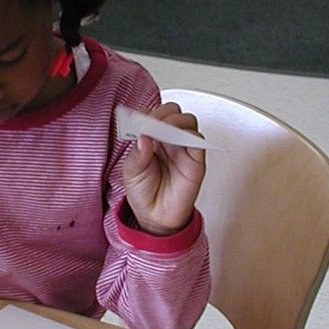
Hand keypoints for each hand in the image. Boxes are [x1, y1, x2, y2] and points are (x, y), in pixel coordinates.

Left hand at [122, 102, 205, 235]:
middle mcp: (166, 139)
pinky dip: (189, 136)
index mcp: (149, 138)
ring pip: (187, 120)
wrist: (156, 216)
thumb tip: (144, 136)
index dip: (146, 113)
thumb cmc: (143, 193)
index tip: (137, 119)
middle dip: (161, 113)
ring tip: (163, 132)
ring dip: (175, 121)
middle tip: (151, 124)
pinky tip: (176, 142)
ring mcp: (182, 147)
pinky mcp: (195, 158)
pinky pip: (198, 140)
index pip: (151, 114)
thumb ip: (137, 154)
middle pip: (171, 112)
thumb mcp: (131, 172)